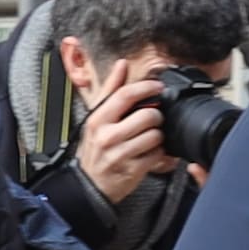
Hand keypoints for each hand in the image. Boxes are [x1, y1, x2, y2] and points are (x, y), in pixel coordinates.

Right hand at [73, 70, 171, 206]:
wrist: (89, 184)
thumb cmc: (95, 149)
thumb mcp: (96, 117)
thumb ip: (111, 90)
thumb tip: (122, 65)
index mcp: (98, 119)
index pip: (124, 95)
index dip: (145, 87)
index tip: (157, 86)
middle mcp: (107, 136)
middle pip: (146, 115)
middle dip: (156, 116)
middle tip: (153, 119)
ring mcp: (120, 154)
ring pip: (154, 135)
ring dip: (158, 135)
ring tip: (150, 136)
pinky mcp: (132, 170)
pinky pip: (157, 154)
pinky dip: (159, 152)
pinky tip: (150, 151)